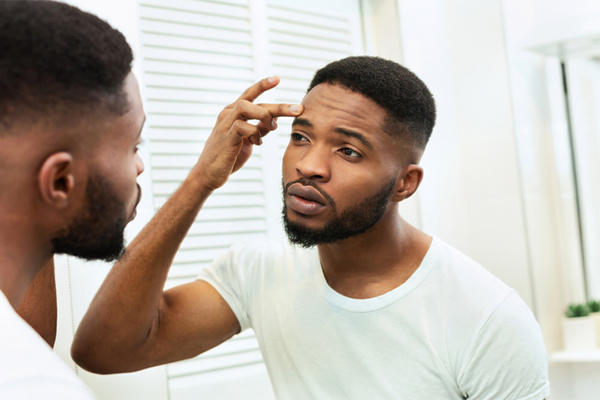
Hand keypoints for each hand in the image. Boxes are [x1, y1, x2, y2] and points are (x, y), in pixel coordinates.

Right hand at [195, 76, 302, 190]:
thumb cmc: (229, 157)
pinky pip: (243, 127)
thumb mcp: (248, 140)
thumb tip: (274, 120)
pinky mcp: (225, 137)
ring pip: (247, 107)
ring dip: (265, 116)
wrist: (209, 175)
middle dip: (279, 106)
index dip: (263, 84)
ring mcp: (225, 124)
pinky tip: (258, 143)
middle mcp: (228, 114)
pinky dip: (255, 133)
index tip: (278, 78)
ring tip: (272, 129)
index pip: (249, 94)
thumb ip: (259, 128)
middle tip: (299, 109)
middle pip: (255, 101)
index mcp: (233, 112)